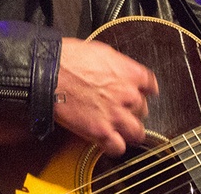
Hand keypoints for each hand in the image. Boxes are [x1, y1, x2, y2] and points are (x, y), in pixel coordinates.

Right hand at [54, 38, 158, 156]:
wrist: (49, 72)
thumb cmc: (68, 58)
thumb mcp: (101, 52)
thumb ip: (116, 67)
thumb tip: (116, 73)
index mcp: (130, 73)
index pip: (151, 86)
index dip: (144, 91)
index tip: (140, 94)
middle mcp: (128, 95)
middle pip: (143, 109)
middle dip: (132, 111)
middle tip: (119, 109)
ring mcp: (116, 115)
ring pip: (137, 133)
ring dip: (129, 131)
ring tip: (119, 130)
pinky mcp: (101, 132)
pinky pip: (118, 148)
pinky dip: (113, 146)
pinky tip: (107, 141)